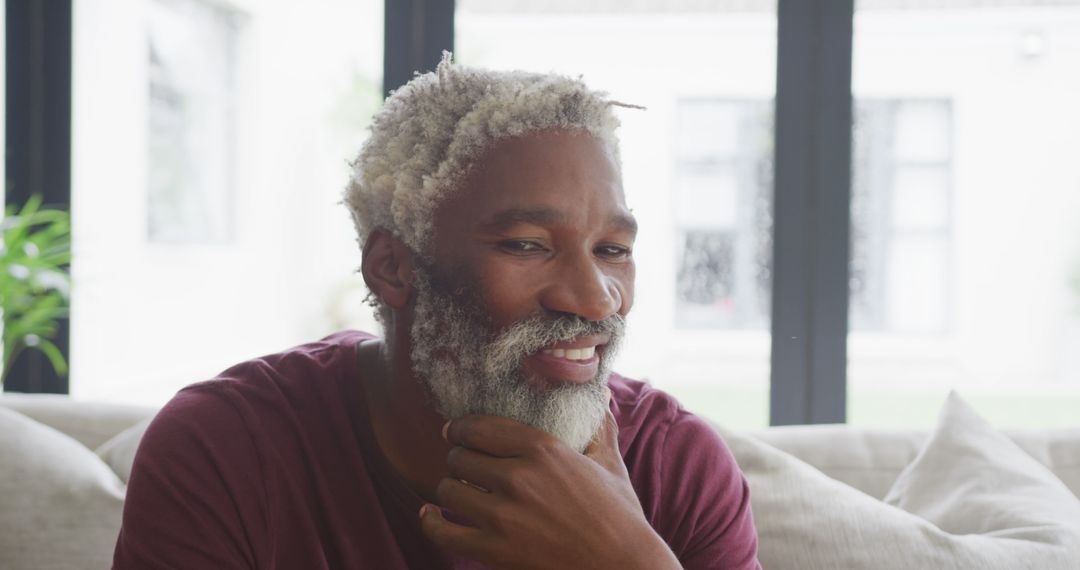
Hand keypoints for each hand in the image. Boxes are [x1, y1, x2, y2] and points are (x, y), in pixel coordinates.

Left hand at [418, 397, 681, 569]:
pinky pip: (442, 530)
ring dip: (450, 488)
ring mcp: (502, 516)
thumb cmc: (620, 517)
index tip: (455, 430)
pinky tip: (431, 515)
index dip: (461, 427)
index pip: (481, 427)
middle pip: (461, 456)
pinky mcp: (493, 550)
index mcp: (544, 449)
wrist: (623, 568)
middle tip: (463, 464)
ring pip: (449, 489)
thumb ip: (599, 429)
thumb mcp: (611, 465)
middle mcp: (518, 477)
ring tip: (456, 489)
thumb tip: (601, 397)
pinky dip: (431, 521)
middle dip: (459, 458)